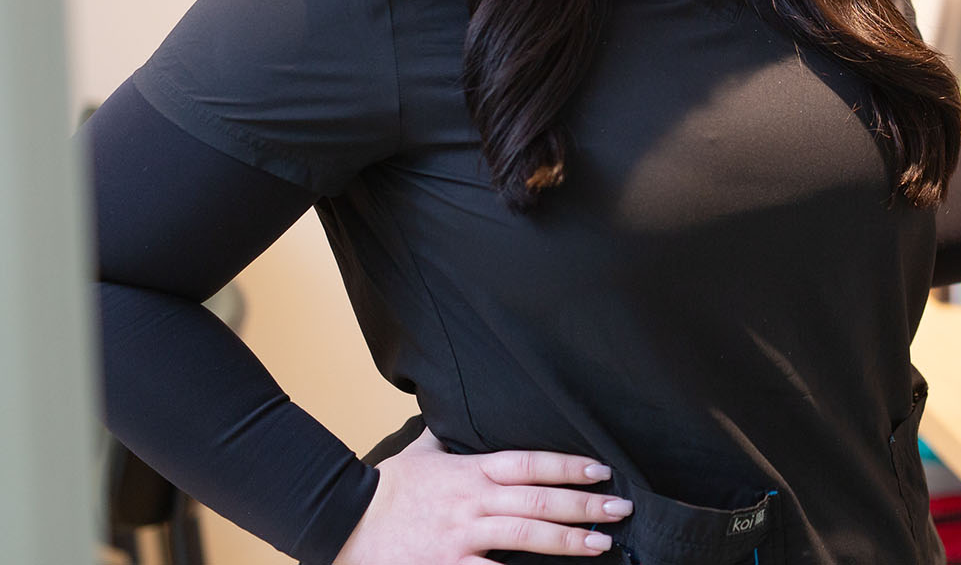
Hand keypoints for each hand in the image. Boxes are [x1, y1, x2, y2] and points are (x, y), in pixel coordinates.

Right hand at [333, 427, 628, 563]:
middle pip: (536, 501)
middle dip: (582, 506)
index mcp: (469, 472)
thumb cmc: (385, 491)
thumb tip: (460, 415)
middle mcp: (470, 502)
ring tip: (600, 544)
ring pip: (523, 538)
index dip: (567, 467)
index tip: (600, 471)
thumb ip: (449, 438)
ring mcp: (460, 537)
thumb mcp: (421, 454)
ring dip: (566, 541)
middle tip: (619, 510)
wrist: (341, 523)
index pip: (529, 463)